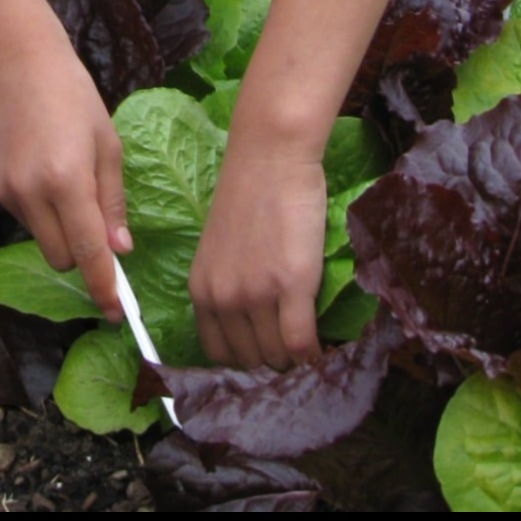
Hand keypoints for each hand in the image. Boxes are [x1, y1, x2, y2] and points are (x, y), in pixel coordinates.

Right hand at [0, 35, 130, 321]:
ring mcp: (5, 191)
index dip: (103, 287)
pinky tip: (40, 169)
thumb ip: (112, 202)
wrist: (17, 62)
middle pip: (61, 258)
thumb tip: (120, 251)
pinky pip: (22, 215)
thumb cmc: (73, 96)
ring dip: (58, 229)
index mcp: (68, 181)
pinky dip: (37, 208)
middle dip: (82, 256)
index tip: (117, 313)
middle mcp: (31, 193)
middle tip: (97, 230)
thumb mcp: (107, 145)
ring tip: (64, 180)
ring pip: (40, 238)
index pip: (88, 253)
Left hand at [188, 141, 326, 368]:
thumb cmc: (249, 196)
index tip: (264, 355)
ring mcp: (255, 294)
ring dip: (294, 360)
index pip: (217, 353)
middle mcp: (222, 297)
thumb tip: (252, 329)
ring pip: (276, 356)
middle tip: (292, 354)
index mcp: (200, 289)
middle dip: (271, 362)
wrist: (271, 158)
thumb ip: (228, 288)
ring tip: (308, 351)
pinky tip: (321, 349)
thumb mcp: (221, 251)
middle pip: (249, 360)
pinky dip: (313, 354)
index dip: (244, 359)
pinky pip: (301, 343)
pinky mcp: (291, 285)